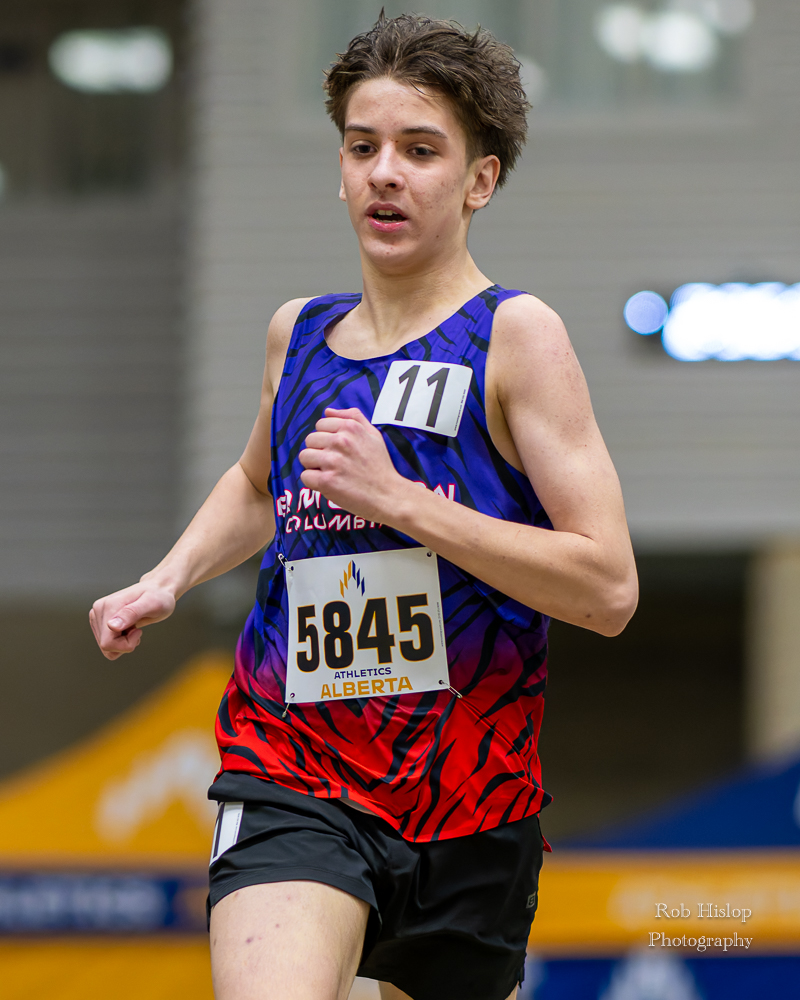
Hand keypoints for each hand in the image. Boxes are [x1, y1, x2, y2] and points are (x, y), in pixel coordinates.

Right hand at [89, 581, 176, 660]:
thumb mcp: (152, 604)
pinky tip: (128, 628)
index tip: (138, 631)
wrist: (158, 590)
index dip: (126, 644)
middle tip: (136, 628)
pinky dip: (119, 641)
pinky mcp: (100, 620)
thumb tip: (112, 626)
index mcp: (108, 606)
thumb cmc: (158, 596)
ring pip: (105, 646)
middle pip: (105, 646)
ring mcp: (98, 615)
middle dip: (125, 643)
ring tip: (133, 627)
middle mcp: (98, 610)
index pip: (108, 643)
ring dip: (122, 642)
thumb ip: (131, 614)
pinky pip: (107, 642)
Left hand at [299, 407, 409, 522]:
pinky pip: (305, 476)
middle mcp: (340, 441)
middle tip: (334, 463)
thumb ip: (353, 417)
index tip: (337, 450)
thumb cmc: (380, 466)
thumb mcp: (373, 434)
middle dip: (319, 451)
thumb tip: (328, 411)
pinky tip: (329, 484)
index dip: (326, 438)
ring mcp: (332, 461)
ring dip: (314, 466)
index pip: (320, 425)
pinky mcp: (326, 481)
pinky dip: (314, 482)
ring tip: (331, 473)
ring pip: (305, 456)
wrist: (388, 495)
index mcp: (350, 428)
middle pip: (310, 440)